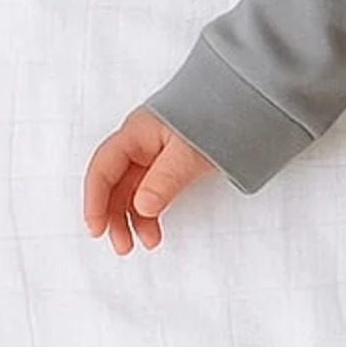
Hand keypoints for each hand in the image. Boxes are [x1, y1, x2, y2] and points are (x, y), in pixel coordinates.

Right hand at [82, 106, 216, 254]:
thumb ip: (165, 179)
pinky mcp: (173, 161)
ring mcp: (156, 152)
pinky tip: (155, 228)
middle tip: (123, 246)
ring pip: (133, 189)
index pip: (103, 169)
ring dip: (135, 218)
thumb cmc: (220, 116)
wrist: (250, 100)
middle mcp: (141, 142)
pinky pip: (153, 189)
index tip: (97, 229)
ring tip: (148, 243)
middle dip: (114, 216)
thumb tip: (141, 208)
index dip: (95, 201)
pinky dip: (152, 210)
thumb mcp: (191, 152)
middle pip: (115, 183)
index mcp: (136, 133)